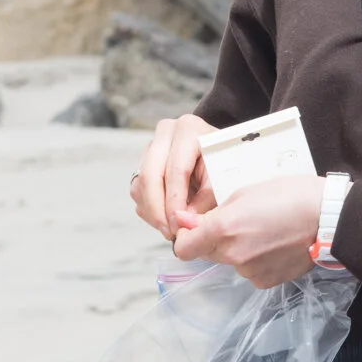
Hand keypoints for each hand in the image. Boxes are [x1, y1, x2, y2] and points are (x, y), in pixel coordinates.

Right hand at [132, 114, 215, 239]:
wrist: (219, 151)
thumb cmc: (223, 162)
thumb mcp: (223, 177)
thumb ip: (206, 199)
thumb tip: (185, 221)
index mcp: (189, 129)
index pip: (176, 170)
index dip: (175, 201)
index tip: (179, 225)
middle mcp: (166, 132)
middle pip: (151, 175)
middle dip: (158, 209)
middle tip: (169, 231)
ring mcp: (152, 145)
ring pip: (141, 184)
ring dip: (152, 211)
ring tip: (170, 227)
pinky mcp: (144, 160)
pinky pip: (137, 188)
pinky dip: (148, 208)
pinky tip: (165, 217)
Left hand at [172, 174, 324, 288]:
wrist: (329, 218)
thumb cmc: (290, 195)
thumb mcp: (245, 192)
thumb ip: (212, 212)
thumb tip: (184, 222)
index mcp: (223, 229)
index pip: (184, 248)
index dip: (186, 237)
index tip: (195, 228)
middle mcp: (233, 255)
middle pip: (207, 254)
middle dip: (214, 240)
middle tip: (239, 222)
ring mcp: (250, 272)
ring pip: (230, 261)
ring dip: (238, 249)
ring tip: (264, 231)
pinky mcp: (266, 281)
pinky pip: (250, 271)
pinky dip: (256, 260)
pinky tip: (274, 244)